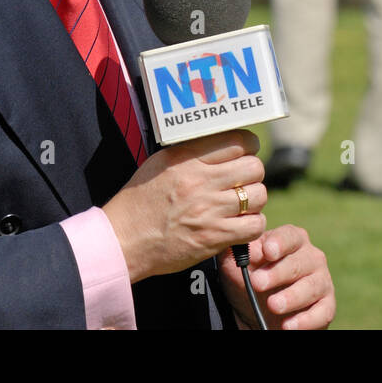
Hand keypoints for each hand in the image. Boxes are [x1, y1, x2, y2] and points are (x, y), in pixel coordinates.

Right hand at [101, 130, 267, 282]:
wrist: (123, 240)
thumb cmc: (139, 202)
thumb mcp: (159, 164)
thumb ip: (191, 151)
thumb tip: (221, 142)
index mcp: (187, 159)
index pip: (237, 141)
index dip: (248, 147)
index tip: (245, 153)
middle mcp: (200, 182)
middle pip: (254, 167)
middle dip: (252, 174)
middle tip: (242, 181)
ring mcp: (209, 210)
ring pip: (258, 195)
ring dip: (253, 200)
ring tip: (240, 204)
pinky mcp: (213, 237)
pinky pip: (254, 225)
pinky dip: (252, 225)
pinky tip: (240, 224)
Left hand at [220, 225, 334, 329]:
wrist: (258, 311)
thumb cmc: (250, 279)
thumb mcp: (236, 265)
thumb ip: (238, 252)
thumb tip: (244, 244)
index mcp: (291, 240)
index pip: (290, 236)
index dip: (280, 242)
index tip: (268, 251)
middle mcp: (311, 257)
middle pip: (300, 262)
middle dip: (278, 273)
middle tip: (257, 283)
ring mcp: (321, 282)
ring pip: (313, 286)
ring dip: (292, 296)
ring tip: (273, 305)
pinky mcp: (326, 307)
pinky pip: (323, 312)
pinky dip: (306, 320)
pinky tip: (287, 325)